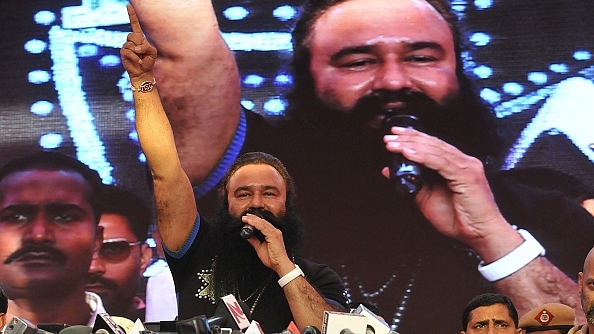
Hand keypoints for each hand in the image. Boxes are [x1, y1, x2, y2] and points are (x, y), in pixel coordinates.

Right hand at [120, 4, 156, 81]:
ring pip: (130, 45)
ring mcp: (126, 46)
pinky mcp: (123, 53)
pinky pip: (129, 52)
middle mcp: (131, 40)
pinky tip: (139, 62)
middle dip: (139, 43)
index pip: (135, 24)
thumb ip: (146, 47)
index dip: (131, 15)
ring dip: (138, 53)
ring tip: (140, 58)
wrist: (143, 72)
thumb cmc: (148, 61)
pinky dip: (135, 58)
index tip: (128, 6)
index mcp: (139, 38)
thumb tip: (135, 48)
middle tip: (142, 52)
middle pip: (132, 35)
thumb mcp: (152, 52)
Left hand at [241, 213, 293, 274]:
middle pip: (263, 222)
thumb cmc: (272, 258)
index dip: (254, 220)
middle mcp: (275, 231)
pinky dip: (257, 224)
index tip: (247, 218)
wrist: (279, 264)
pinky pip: (264, 227)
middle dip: (253, 218)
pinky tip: (251, 222)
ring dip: (254, 220)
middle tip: (245, 216)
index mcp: (272, 234)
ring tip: (246, 218)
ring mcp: (275, 233)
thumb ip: (254, 240)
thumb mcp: (259, 248)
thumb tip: (247, 236)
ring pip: (263, 223)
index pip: (262, 224)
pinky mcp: (274, 235)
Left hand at [382, 126, 520, 258]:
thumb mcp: (427, 199)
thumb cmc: (461, 219)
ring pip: (435, 150)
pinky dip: (423, 157)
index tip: (395, 135)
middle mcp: (463, 162)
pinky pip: (441, 163)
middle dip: (408, 138)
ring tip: (394, 145)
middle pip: (433, 144)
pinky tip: (408, 153)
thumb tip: (392, 171)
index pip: (433, 145)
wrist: (481, 235)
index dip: (413, 137)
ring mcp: (467, 167)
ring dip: (411, 146)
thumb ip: (412, 182)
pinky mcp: (467, 176)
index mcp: (456, 165)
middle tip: (390, 137)